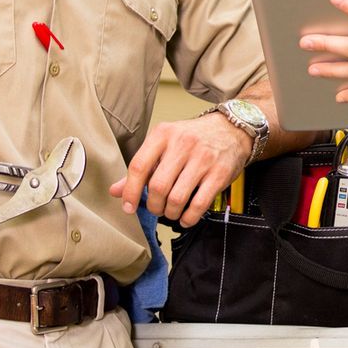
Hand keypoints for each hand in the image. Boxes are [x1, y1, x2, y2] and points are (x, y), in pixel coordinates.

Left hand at [109, 112, 252, 227]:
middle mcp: (182, 144)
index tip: (129, 207)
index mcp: (163, 134)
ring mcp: (203, 159)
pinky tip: (186, 218)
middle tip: (156, 209)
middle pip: (158, 186)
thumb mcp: (165, 144)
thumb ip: (142, 167)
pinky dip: (189, 217)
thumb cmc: (193, 139)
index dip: (131, 191)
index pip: (139, 166)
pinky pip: (199, 204)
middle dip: (154, 206)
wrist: (231, 130)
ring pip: (177, 198)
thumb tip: (116, 191)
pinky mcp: (219, 174)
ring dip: (170, 213)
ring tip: (171, 212)